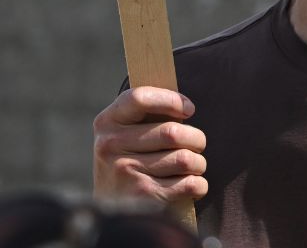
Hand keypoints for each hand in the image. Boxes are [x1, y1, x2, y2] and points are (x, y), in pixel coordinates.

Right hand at [92, 86, 207, 203]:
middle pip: (173, 133)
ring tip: (193, 166)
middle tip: (197, 145)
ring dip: (199, 163)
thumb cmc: (131, 158)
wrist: (111, 207)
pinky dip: (199, 184)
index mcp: (107, 122)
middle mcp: (110, 145)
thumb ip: (149, 113)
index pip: (140, 98)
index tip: (189, 109)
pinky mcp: (141, 196)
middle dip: (196, 139)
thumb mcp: (126, 131)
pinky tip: (192, 184)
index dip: (171, 100)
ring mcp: (124, 171)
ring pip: (185, 159)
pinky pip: (189, 184)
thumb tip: (186, 108)